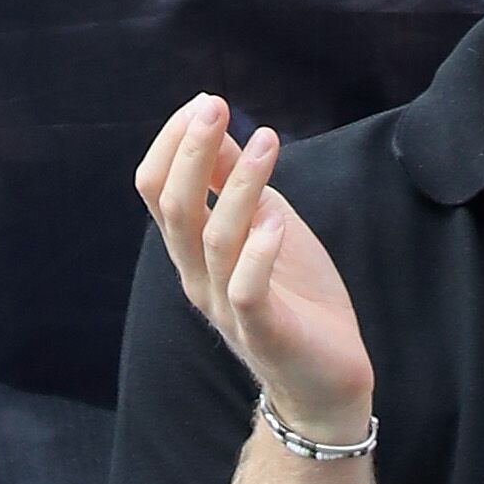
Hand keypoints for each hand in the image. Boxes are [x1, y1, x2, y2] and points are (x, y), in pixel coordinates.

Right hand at [137, 97, 375, 443]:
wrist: (327, 381)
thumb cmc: (297, 299)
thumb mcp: (267, 224)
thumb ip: (235, 184)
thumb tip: (215, 127)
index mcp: (192, 251)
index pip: (157, 189)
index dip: (174, 141)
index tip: (207, 102)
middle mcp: (198, 278)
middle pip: (175, 209)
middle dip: (191, 151)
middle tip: (215, 106)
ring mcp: (228, 307)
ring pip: (213, 240)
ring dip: (239, 185)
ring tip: (266, 141)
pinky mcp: (264, 332)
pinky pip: (247, 290)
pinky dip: (259, 250)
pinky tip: (278, 218)